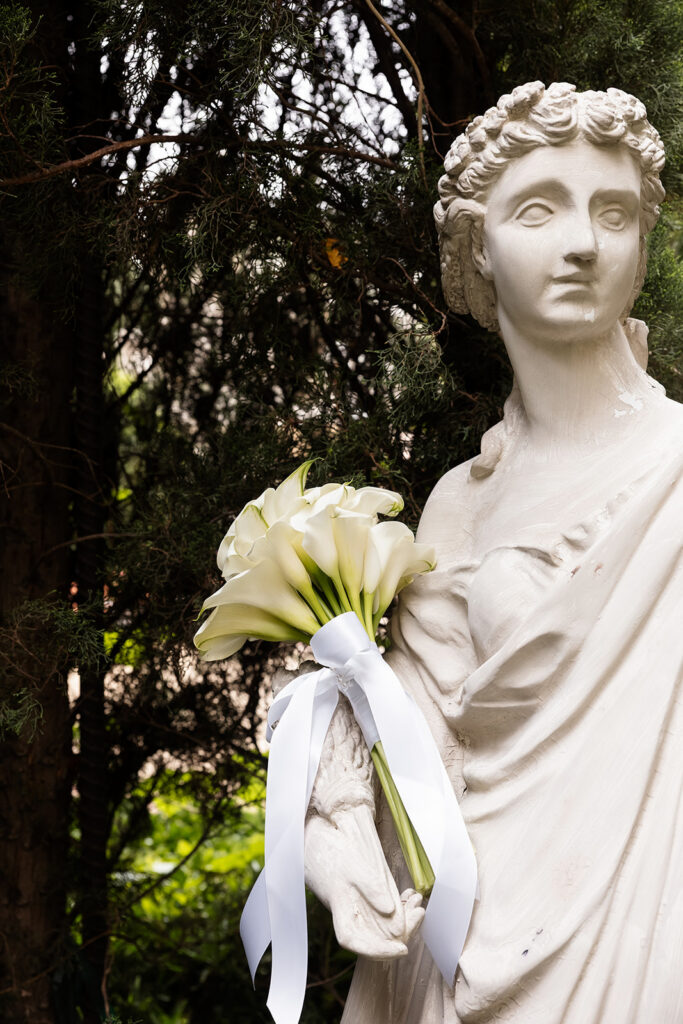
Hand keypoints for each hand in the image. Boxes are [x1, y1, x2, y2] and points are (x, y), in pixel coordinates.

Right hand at [305, 802, 424, 958]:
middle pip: (372, 937)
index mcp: (340, 909)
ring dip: (401, 919)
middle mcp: (348, 913)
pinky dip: (398, 908)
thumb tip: (390, 910)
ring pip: (380, 925)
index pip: (353, 940)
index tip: (402, 949)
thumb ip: (372, 887)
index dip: (376, 951)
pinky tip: (409, 897)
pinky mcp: (363, 900)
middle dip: (399, 932)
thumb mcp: (355, 866)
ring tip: (417, 904)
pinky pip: (382, 912)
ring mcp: (356, 907)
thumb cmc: (335, 851)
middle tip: (419, 913)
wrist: (320, 839)